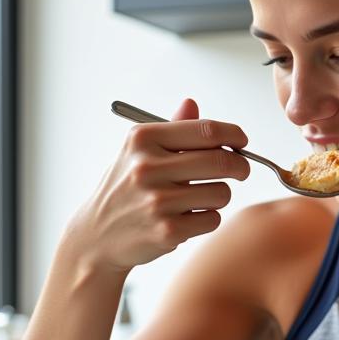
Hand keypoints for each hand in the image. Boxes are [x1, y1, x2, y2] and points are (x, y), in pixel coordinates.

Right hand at [65, 99, 249, 272]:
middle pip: (221, 161)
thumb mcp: (138, 152)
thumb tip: (192, 104)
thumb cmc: (125, 189)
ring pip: (221, 193)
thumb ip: (171, 129)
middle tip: (241, 170)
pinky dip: (208, 219)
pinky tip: (189, 217)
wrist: (97, 235)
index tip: (241, 142)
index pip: (207, 130)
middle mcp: (147, 167)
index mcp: (143, 139)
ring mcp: (157, 201)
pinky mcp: (167, 231)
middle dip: (240, 166)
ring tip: (200, 198)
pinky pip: (212, 219)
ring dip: (219, 196)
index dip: (234, 135)